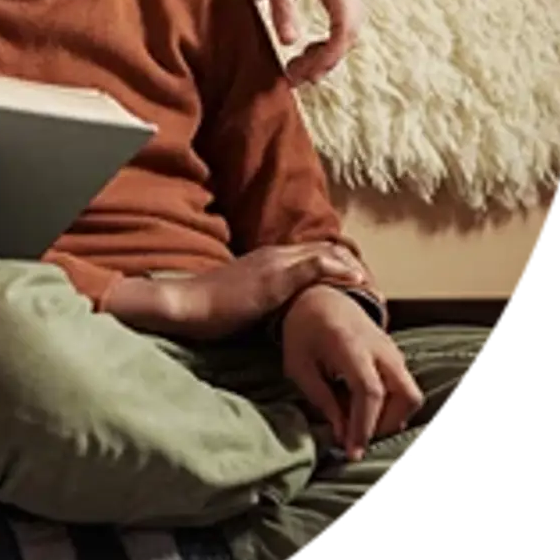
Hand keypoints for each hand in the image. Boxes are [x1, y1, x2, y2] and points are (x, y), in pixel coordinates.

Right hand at [120, 244, 372, 340]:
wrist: (187, 305)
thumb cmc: (207, 308)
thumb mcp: (243, 299)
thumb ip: (262, 299)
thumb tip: (274, 312)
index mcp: (267, 258)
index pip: (311, 252)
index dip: (336, 263)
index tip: (355, 280)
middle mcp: (274, 253)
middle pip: (324, 248)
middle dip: (350, 262)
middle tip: (372, 282)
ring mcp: (275, 262)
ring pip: (326, 252)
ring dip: (351, 265)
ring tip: (372, 284)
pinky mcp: (276, 276)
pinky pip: (317, 264)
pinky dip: (340, 270)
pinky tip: (357, 281)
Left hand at [250, 0, 364, 86]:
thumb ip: (282, 5)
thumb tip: (290, 42)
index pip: (345, 28)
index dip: (328, 57)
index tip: (303, 74)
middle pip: (351, 32)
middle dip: (326, 60)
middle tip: (294, 78)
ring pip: (349, 26)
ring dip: (328, 51)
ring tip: (297, 69)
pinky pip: (343, 16)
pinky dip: (329, 38)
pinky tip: (306, 48)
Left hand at [280, 285, 421, 461]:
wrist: (321, 296)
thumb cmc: (304, 329)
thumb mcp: (298, 364)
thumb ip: (320, 398)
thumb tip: (341, 433)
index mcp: (351, 345)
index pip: (370, 391)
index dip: (363, 425)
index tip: (352, 451)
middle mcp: (381, 347)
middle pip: (406, 396)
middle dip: (386, 425)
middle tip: (356, 437)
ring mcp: (394, 350)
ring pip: (411, 395)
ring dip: (391, 418)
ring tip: (358, 423)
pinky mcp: (397, 356)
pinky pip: (404, 388)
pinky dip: (391, 407)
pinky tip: (364, 410)